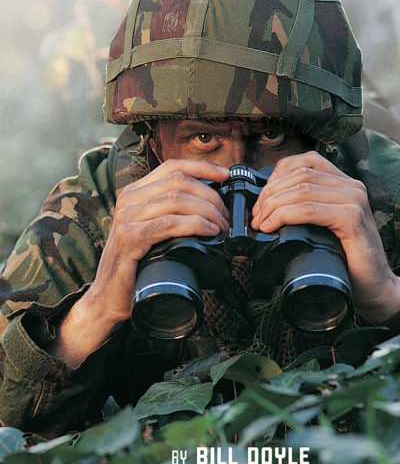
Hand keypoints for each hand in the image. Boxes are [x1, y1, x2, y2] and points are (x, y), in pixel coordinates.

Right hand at [48, 160, 229, 365]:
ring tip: (221, 227)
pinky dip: (194, 225)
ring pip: (177, 199)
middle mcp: (129, 199)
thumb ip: (173, 213)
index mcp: (136, 192)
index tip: (226, 175)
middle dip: (211, 196)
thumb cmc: (138, 264)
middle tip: (226, 217)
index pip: (172, 166)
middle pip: (179, 182)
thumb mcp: (154, 231)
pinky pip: (168, 223)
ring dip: (207, 212)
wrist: (109, 297)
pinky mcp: (129, 238)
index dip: (202, 167)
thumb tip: (212, 206)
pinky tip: (209, 232)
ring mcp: (126, 217)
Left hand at [251, 151, 399, 322]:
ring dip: (273, 205)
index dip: (277, 176)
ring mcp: (355, 200)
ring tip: (260, 224)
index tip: (262, 201)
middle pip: (300, 174)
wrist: (376, 288)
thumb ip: (307, 211)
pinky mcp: (353, 219)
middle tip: (256, 217)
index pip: (305, 162)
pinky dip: (284, 216)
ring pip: (302, 189)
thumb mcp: (325, 228)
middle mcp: (353, 187)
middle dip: (270, 194)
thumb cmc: (347, 261)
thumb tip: (265, 207)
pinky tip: (271, 227)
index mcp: (345, 184)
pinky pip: (309, 209)